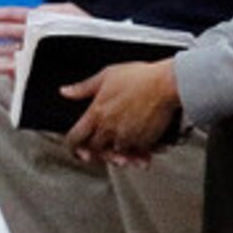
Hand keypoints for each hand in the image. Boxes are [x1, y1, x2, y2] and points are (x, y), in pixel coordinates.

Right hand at [0, 1, 84, 74]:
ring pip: (8, 49)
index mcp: (40, 20)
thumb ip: (55, 11)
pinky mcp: (40, 67)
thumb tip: (34, 12)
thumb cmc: (91, 34)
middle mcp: (35, 36)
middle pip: (4, 31)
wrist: (101, 57)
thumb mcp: (75, 17)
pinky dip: (6, 67)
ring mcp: (36, 52)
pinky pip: (19, 67)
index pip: (12, 15)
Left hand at [63, 58, 180, 163]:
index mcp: (97, 113)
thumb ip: (83, 88)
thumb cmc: (140, 77)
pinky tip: (141, 152)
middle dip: (96, 151)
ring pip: (116, 155)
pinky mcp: (144, 142)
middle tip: (100, 150)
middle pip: (95, 149)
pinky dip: (138, 156)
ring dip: (118, 156)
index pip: (75, 138)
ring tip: (122, 154)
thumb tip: (66, 92)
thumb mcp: (106, 76)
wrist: (166, 84)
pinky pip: (137, 155)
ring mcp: (127, 137)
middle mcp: (110, 129)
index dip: (72, 146)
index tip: (76, 149)